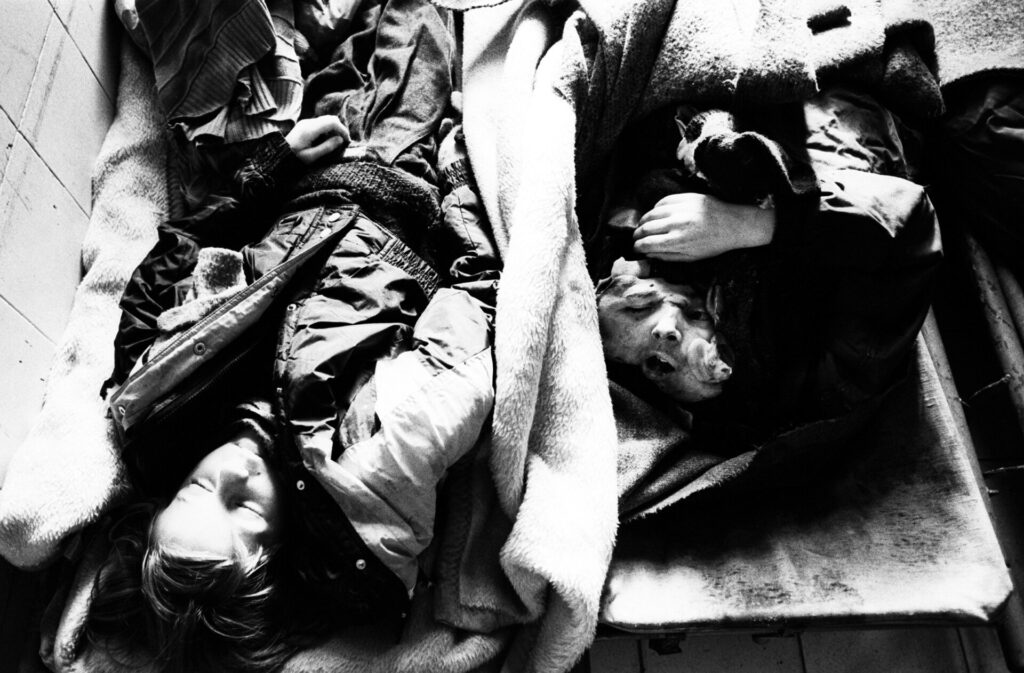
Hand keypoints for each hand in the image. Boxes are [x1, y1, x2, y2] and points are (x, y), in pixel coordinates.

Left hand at [285, 116, 348, 163]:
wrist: (279, 154)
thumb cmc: (294, 157)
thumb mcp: (311, 156)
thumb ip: (326, 148)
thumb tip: (340, 140)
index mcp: (310, 129)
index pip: (332, 122)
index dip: (342, 129)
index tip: (347, 140)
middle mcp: (308, 122)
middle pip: (330, 118)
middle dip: (339, 128)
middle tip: (343, 141)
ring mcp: (306, 122)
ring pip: (326, 120)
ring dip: (334, 129)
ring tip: (335, 142)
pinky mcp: (305, 125)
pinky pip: (320, 123)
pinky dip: (327, 129)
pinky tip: (327, 140)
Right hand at [632, 193, 775, 261]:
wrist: (734, 224)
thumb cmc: (713, 244)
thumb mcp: (691, 257)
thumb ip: (668, 256)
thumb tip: (648, 254)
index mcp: (678, 241)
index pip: (647, 243)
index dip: (638, 247)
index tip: (636, 248)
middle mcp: (677, 223)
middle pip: (646, 227)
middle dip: (637, 234)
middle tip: (636, 238)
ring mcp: (681, 208)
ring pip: (652, 213)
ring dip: (643, 221)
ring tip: (643, 226)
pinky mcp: (686, 197)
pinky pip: (663, 201)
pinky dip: (655, 208)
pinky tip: (655, 214)